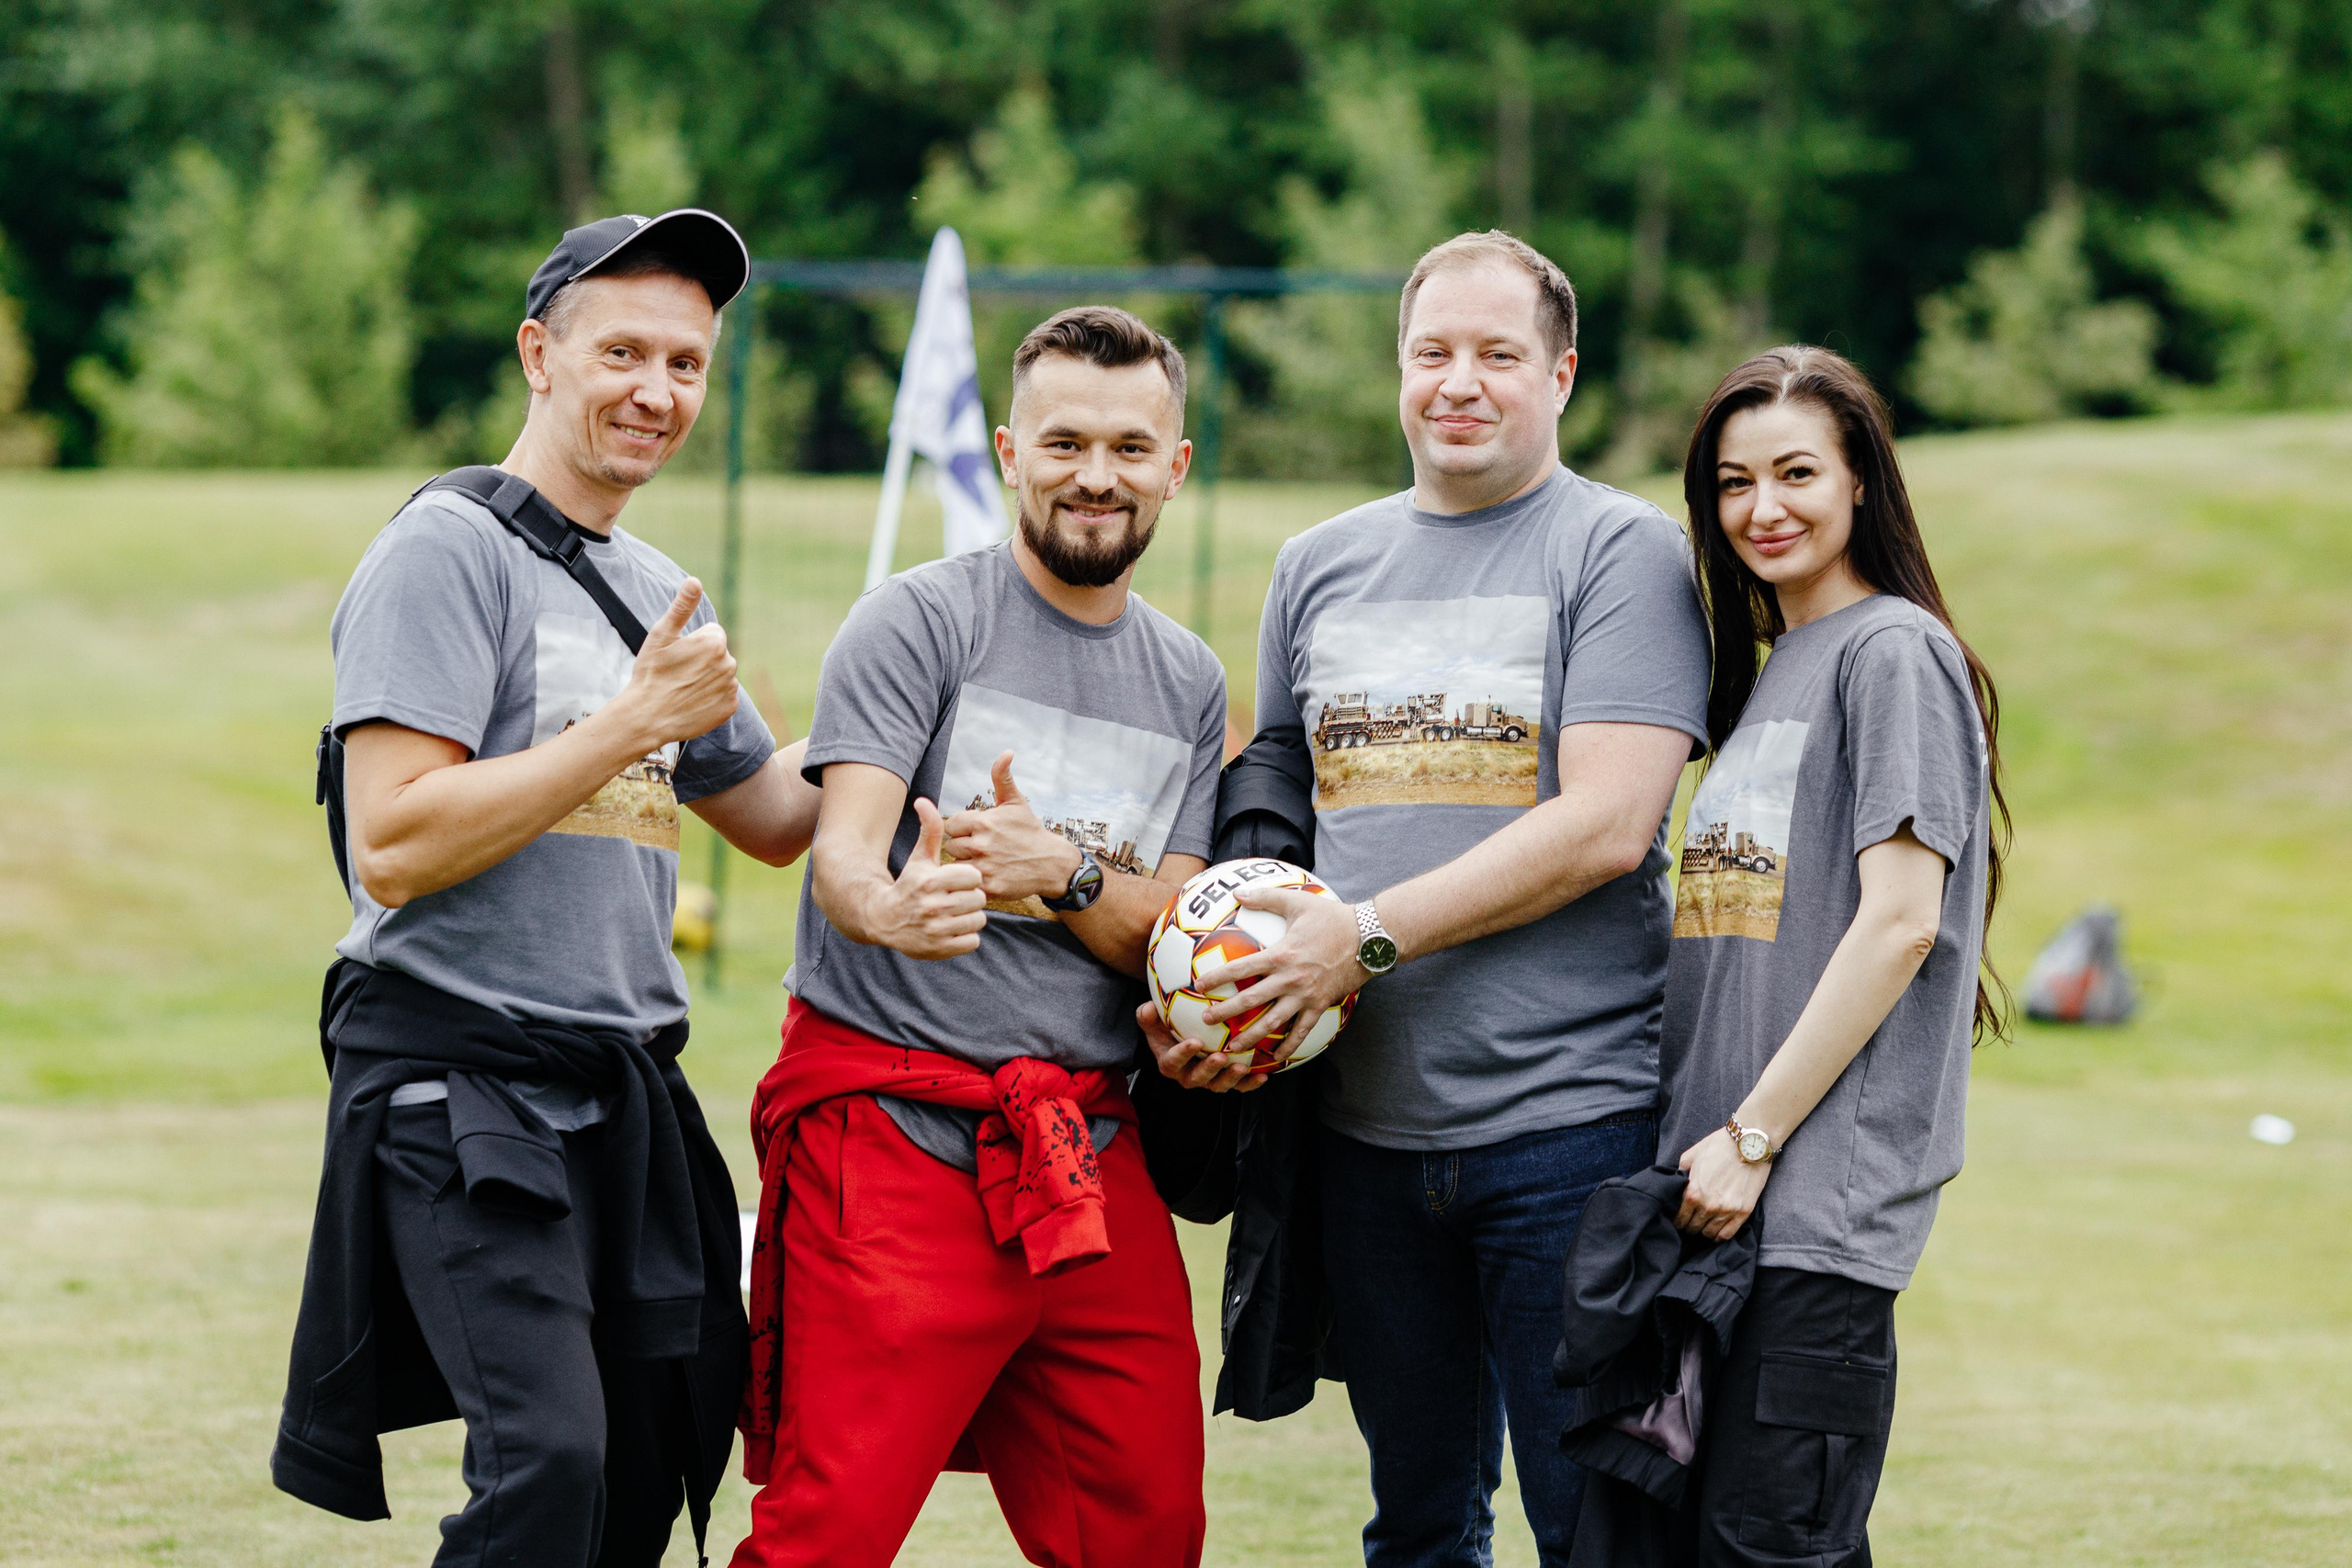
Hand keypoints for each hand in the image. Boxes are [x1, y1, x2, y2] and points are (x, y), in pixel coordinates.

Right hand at [616, 579, 739, 747]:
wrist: (647, 717)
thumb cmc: (651, 673)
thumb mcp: (662, 635)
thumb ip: (682, 606)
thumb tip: (694, 580)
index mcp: (714, 642)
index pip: (711, 633)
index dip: (692, 643)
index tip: (676, 655)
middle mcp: (729, 663)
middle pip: (717, 654)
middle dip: (701, 660)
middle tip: (677, 673)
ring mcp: (731, 687)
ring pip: (720, 675)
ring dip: (706, 679)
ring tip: (682, 688)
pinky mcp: (729, 708)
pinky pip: (723, 696)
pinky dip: (711, 698)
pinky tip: (692, 702)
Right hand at [876, 798, 986, 958]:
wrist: (884, 919)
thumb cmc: (908, 885)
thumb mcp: (919, 858)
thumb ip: (929, 830)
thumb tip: (923, 800)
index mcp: (931, 881)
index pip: (974, 876)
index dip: (969, 878)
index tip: (958, 880)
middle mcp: (933, 906)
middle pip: (978, 899)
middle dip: (971, 897)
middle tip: (957, 898)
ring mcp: (937, 930)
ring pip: (978, 920)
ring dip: (970, 917)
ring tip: (955, 913)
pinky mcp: (940, 949)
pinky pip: (973, 941)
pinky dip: (966, 936)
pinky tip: (953, 928)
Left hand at [941, 752, 1083, 901]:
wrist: (1051, 863)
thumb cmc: (1029, 831)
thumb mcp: (1016, 802)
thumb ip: (1002, 777)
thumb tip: (1006, 752)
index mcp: (983, 822)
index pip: (951, 824)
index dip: (962, 827)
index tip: (976, 831)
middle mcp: (981, 844)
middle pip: (951, 845)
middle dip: (963, 846)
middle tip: (982, 847)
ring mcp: (984, 867)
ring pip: (956, 864)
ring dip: (966, 863)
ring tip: (984, 861)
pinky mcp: (988, 886)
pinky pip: (966, 881)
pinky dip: (973, 879)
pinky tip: (987, 873)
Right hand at [1136, 1002, 1264, 1093]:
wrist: (1185, 1030)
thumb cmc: (1168, 1022)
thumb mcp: (1154, 1018)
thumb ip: (1148, 1015)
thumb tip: (1148, 1008)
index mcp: (1169, 1062)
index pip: (1171, 1062)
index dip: (1182, 1055)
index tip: (1194, 1042)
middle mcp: (1188, 1074)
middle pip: (1196, 1078)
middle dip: (1209, 1070)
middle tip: (1220, 1057)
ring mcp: (1208, 1079)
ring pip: (1218, 1085)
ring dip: (1231, 1078)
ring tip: (1242, 1066)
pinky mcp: (1225, 1079)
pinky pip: (1238, 1086)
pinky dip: (1250, 1083)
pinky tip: (1263, 1075)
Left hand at [1196, 886, 1368, 1062]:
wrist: (1369, 938)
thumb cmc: (1332, 918)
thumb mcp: (1297, 902)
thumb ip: (1265, 897)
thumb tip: (1237, 892)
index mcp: (1281, 955)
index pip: (1241, 969)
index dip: (1217, 977)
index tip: (1199, 985)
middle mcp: (1290, 979)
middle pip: (1250, 1001)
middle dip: (1225, 1012)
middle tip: (1205, 1020)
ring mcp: (1305, 996)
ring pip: (1273, 1022)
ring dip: (1250, 1037)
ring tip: (1232, 1049)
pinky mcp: (1320, 1005)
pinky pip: (1301, 1030)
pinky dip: (1288, 1046)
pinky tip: (1276, 1057)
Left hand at [1675, 1127, 1771, 1240]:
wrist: (1749, 1144)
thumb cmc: (1719, 1146)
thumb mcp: (1691, 1155)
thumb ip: (1681, 1172)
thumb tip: (1675, 1182)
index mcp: (1692, 1192)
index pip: (1679, 1218)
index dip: (1677, 1221)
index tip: (1678, 1221)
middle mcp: (1707, 1205)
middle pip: (1693, 1228)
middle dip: (1690, 1227)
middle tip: (1690, 1224)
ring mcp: (1726, 1210)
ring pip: (1709, 1234)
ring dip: (1704, 1232)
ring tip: (1704, 1227)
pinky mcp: (1743, 1212)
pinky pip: (1727, 1234)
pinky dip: (1720, 1236)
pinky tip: (1717, 1231)